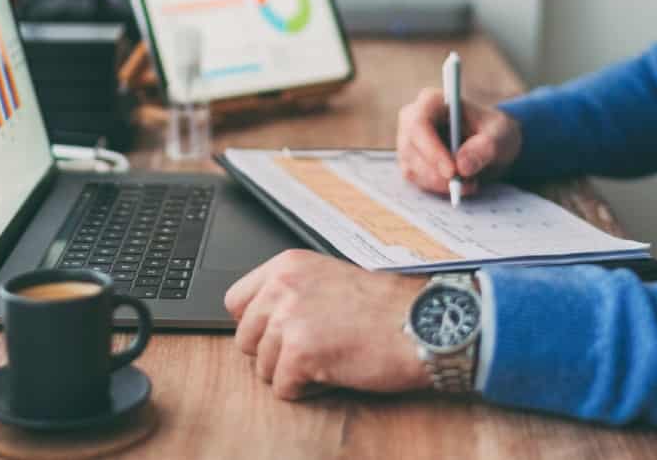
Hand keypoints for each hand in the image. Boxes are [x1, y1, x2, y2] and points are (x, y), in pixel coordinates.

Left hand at [224, 250, 429, 399]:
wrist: (422, 323)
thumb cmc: (387, 307)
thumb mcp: (330, 279)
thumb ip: (292, 292)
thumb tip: (261, 321)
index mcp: (287, 266)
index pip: (235, 301)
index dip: (257, 324)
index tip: (279, 332)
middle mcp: (282, 287)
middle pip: (245, 339)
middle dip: (275, 352)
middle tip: (313, 349)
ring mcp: (288, 319)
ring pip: (263, 367)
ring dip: (294, 372)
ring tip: (330, 358)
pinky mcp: (299, 352)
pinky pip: (282, 388)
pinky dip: (308, 390)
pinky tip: (334, 372)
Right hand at [396, 88, 520, 197]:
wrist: (492, 143)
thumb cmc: (494, 131)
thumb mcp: (501, 135)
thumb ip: (486, 147)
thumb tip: (462, 166)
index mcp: (432, 101)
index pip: (419, 123)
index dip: (431, 148)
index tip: (452, 170)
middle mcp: (413, 119)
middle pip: (411, 148)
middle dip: (436, 172)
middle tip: (464, 184)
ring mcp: (408, 142)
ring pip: (412, 168)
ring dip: (440, 183)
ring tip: (470, 183)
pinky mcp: (411, 162)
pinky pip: (416, 180)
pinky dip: (438, 188)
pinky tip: (460, 185)